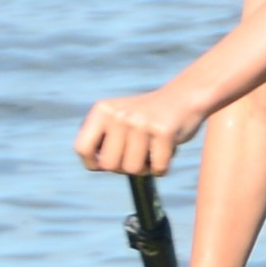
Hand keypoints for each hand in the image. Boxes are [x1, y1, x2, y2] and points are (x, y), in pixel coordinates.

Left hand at [74, 80, 201, 172]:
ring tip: (152, 150)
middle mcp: (119, 114)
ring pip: (133, 169)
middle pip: (109, 164)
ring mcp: (141, 122)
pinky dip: (162, 167)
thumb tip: (94, 164)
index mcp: (102, 110)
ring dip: (145, 168)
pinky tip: (166, 150)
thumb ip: (102, 138)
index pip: (82, 148)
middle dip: (124, 167)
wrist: (183, 96)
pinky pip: (158, 168)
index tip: (105, 162)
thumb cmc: (147, 117)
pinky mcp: (164, 131)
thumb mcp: (117, 118)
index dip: (93, 163)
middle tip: (137, 154)